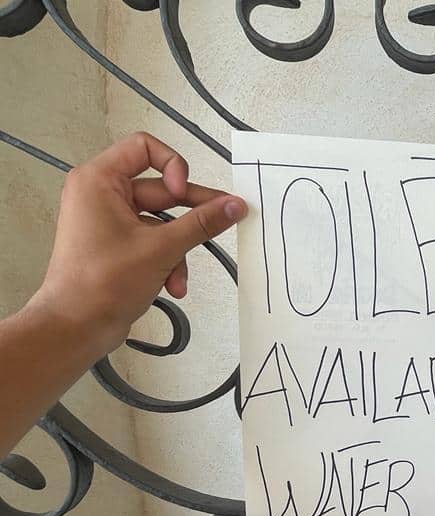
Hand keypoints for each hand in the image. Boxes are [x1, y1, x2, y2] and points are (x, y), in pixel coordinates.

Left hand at [28, 132, 246, 356]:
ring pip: (161, 222)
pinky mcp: (117, 245)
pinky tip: (172, 285)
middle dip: (190, 217)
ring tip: (181, 276)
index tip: (186, 194)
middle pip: (161, 190)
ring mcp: (109, 221)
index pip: (145, 148)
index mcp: (99, 180)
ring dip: (179, 249)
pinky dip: (167, 261)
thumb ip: (203, 223)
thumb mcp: (163, 248)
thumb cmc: (103, 282)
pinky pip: (153, 241)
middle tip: (225, 221)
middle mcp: (101, 194)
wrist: (77, 326)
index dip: (174, 166)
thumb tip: (235, 205)